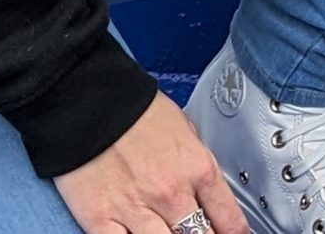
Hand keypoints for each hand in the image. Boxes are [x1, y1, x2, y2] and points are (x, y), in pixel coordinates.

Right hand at [53, 91, 246, 233]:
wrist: (90, 103)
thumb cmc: (135, 110)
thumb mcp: (185, 129)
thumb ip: (196, 161)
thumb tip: (205, 187)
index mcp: (196, 168)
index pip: (227, 217)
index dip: (235, 233)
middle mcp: (170, 193)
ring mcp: (136, 209)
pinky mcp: (100, 220)